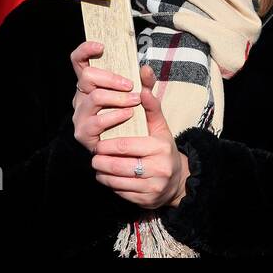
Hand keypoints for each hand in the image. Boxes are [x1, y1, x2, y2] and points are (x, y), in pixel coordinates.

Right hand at [70, 41, 141, 154]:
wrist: (131, 152)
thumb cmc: (132, 118)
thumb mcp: (141, 96)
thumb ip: (145, 82)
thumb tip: (145, 68)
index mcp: (91, 83)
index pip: (78, 61)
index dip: (85, 50)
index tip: (101, 46)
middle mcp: (81, 97)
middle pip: (87, 76)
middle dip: (111, 78)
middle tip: (130, 85)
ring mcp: (80, 115)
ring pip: (94, 97)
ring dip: (117, 97)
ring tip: (134, 101)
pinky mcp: (83, 133)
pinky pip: (97, 121)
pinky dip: (115, 116)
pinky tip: (128, 115)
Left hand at [90, 65, 190, 209]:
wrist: (178, 180)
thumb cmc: (164, 147)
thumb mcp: (160, 125)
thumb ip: (151, 102)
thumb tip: (144, 72)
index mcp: (160, 147)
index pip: (125, 145)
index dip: (108, 144)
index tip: (99, 142)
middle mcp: (159, 168)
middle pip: (119, 164)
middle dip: (102, 160)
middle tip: (94, 154)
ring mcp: (152, 187)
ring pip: (117, 180)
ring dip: (102, 173)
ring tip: (97, 164)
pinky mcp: (146, 201)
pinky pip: (121, 192)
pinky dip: (110, 184)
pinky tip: (106, 177)